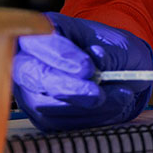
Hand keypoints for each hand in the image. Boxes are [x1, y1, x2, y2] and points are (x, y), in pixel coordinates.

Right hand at [11, 13, 152, 131]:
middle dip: (67, 88)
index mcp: (48, 29)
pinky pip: (57, 123)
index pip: (39, 41)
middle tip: (97, 94)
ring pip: (44, 104)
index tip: (87, 68)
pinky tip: (111, 107)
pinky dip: (88, 119)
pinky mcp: (41, 113)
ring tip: (119, 96)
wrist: (121, 73)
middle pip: (32, 75)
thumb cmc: (115, 53)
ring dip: (84, 107)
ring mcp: (32, 88)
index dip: (60, 56)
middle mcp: (31, 58)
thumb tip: (97, 61)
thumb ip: (109, 53)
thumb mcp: (121, 46)